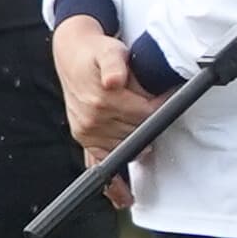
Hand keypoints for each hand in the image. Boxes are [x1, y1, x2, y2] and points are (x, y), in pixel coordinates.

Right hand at [53, 16, 157, 160]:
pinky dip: (114, 173)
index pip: (144, 114)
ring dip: (137, 137)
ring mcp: (86, 131)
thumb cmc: (95, 53)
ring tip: (138, 118)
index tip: (164, 98)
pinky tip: (124, 186)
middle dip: (148, 121)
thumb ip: (115, 65)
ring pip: (126, 146)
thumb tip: (113, 80)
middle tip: (150, 104)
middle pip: (137, 132)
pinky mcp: (83, 138)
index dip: (159, 106)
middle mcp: (92, 119)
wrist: (72, 56)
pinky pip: (100, 162)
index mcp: (101, 100)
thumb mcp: (110, 51)